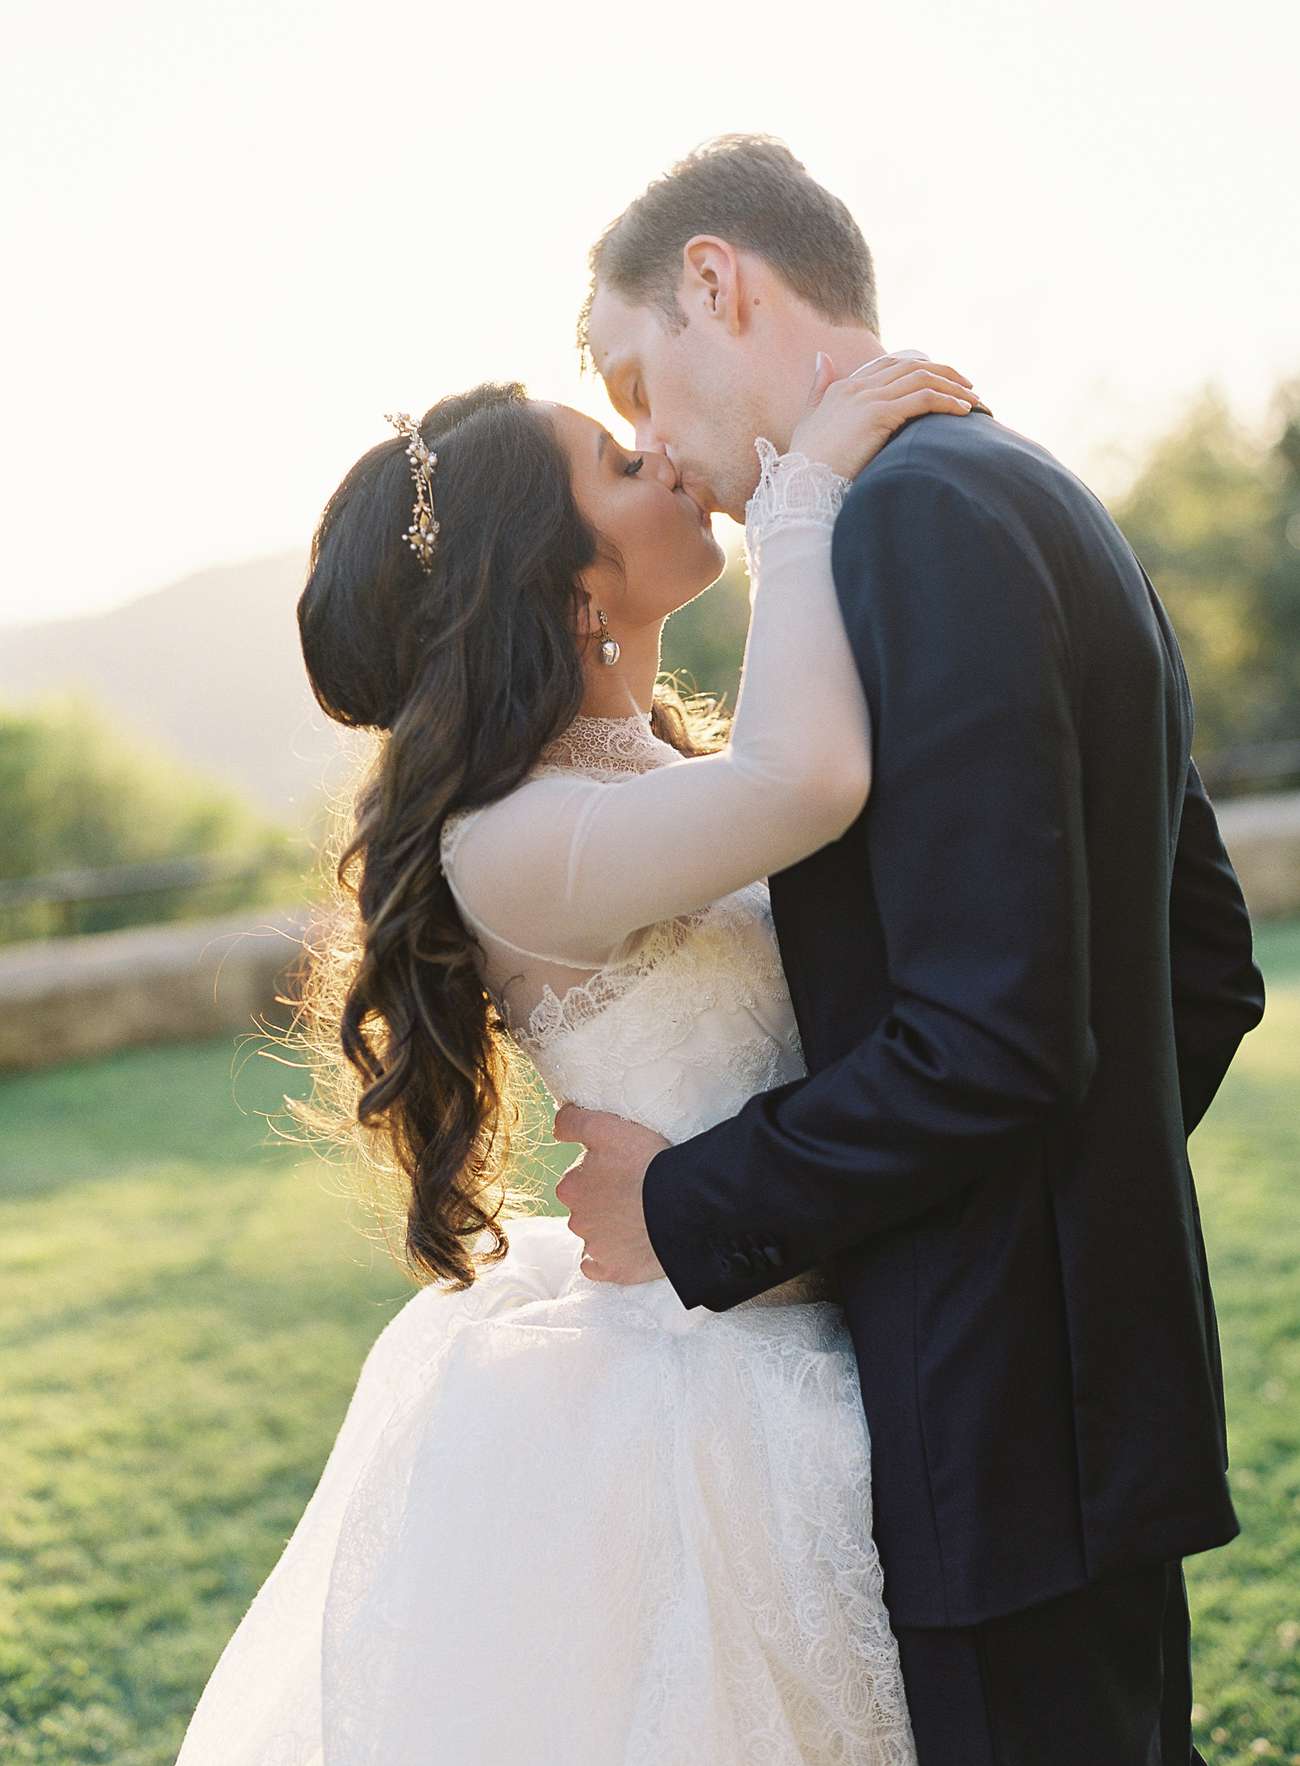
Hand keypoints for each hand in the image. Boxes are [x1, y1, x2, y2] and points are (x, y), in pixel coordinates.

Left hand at [552, 1102, 671, 1283]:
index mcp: (570, 1187)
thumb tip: (557, 1130)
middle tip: (632, 1191)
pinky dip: (608, 1258)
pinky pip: (598, 1267)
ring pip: (594, 1235)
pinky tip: (624, 1247)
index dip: (598, 1172)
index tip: (621, 1169)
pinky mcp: (614, 1271)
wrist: (681, 1206)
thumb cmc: (646, 1163)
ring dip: (609, 1227)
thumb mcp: (606, 1127)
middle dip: (602, 1201)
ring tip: (638, 1216)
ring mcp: (596, 1248)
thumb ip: (573, 1123)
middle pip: (585, 1208)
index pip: (576, 1179)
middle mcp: (577, 1220)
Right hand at [789, 348, 983, 479]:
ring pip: (923, 379)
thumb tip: (822, 357)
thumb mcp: (809, 419)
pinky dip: (948, 402)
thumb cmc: (806, 462)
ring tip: (975, 402)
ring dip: (954, 388)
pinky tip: (964, 413)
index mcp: (845, 386)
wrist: (801, 483)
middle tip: (969, 389)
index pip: (892, 364)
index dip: (923, 368)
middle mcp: (858, 386)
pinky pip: (924, 399)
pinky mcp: (878, 415)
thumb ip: (818, 388)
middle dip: (946, 374)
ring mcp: (868, 398)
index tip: (945, 381)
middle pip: (913, 366)